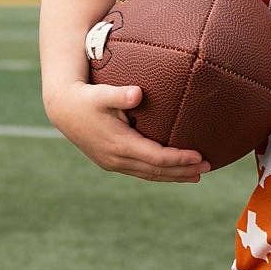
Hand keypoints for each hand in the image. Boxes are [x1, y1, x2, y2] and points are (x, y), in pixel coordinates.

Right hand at [44, 79, 208, 182]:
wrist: (62, 110)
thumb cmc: (86, 97)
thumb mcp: (101, 94)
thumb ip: (120, 95)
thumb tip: (136, 94)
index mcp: (119, 145)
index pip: (156, 157)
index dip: (179, 159)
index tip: (200, 156)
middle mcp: (117, 159)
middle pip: (157, 171)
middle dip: (183, 171)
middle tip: (208, 168)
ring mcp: (113, 163)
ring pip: (149, 175)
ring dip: (173, 176)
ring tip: (196, 175)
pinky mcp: (111, 162)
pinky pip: (141, 172)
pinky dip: (159, 173)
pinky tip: (173, 171)